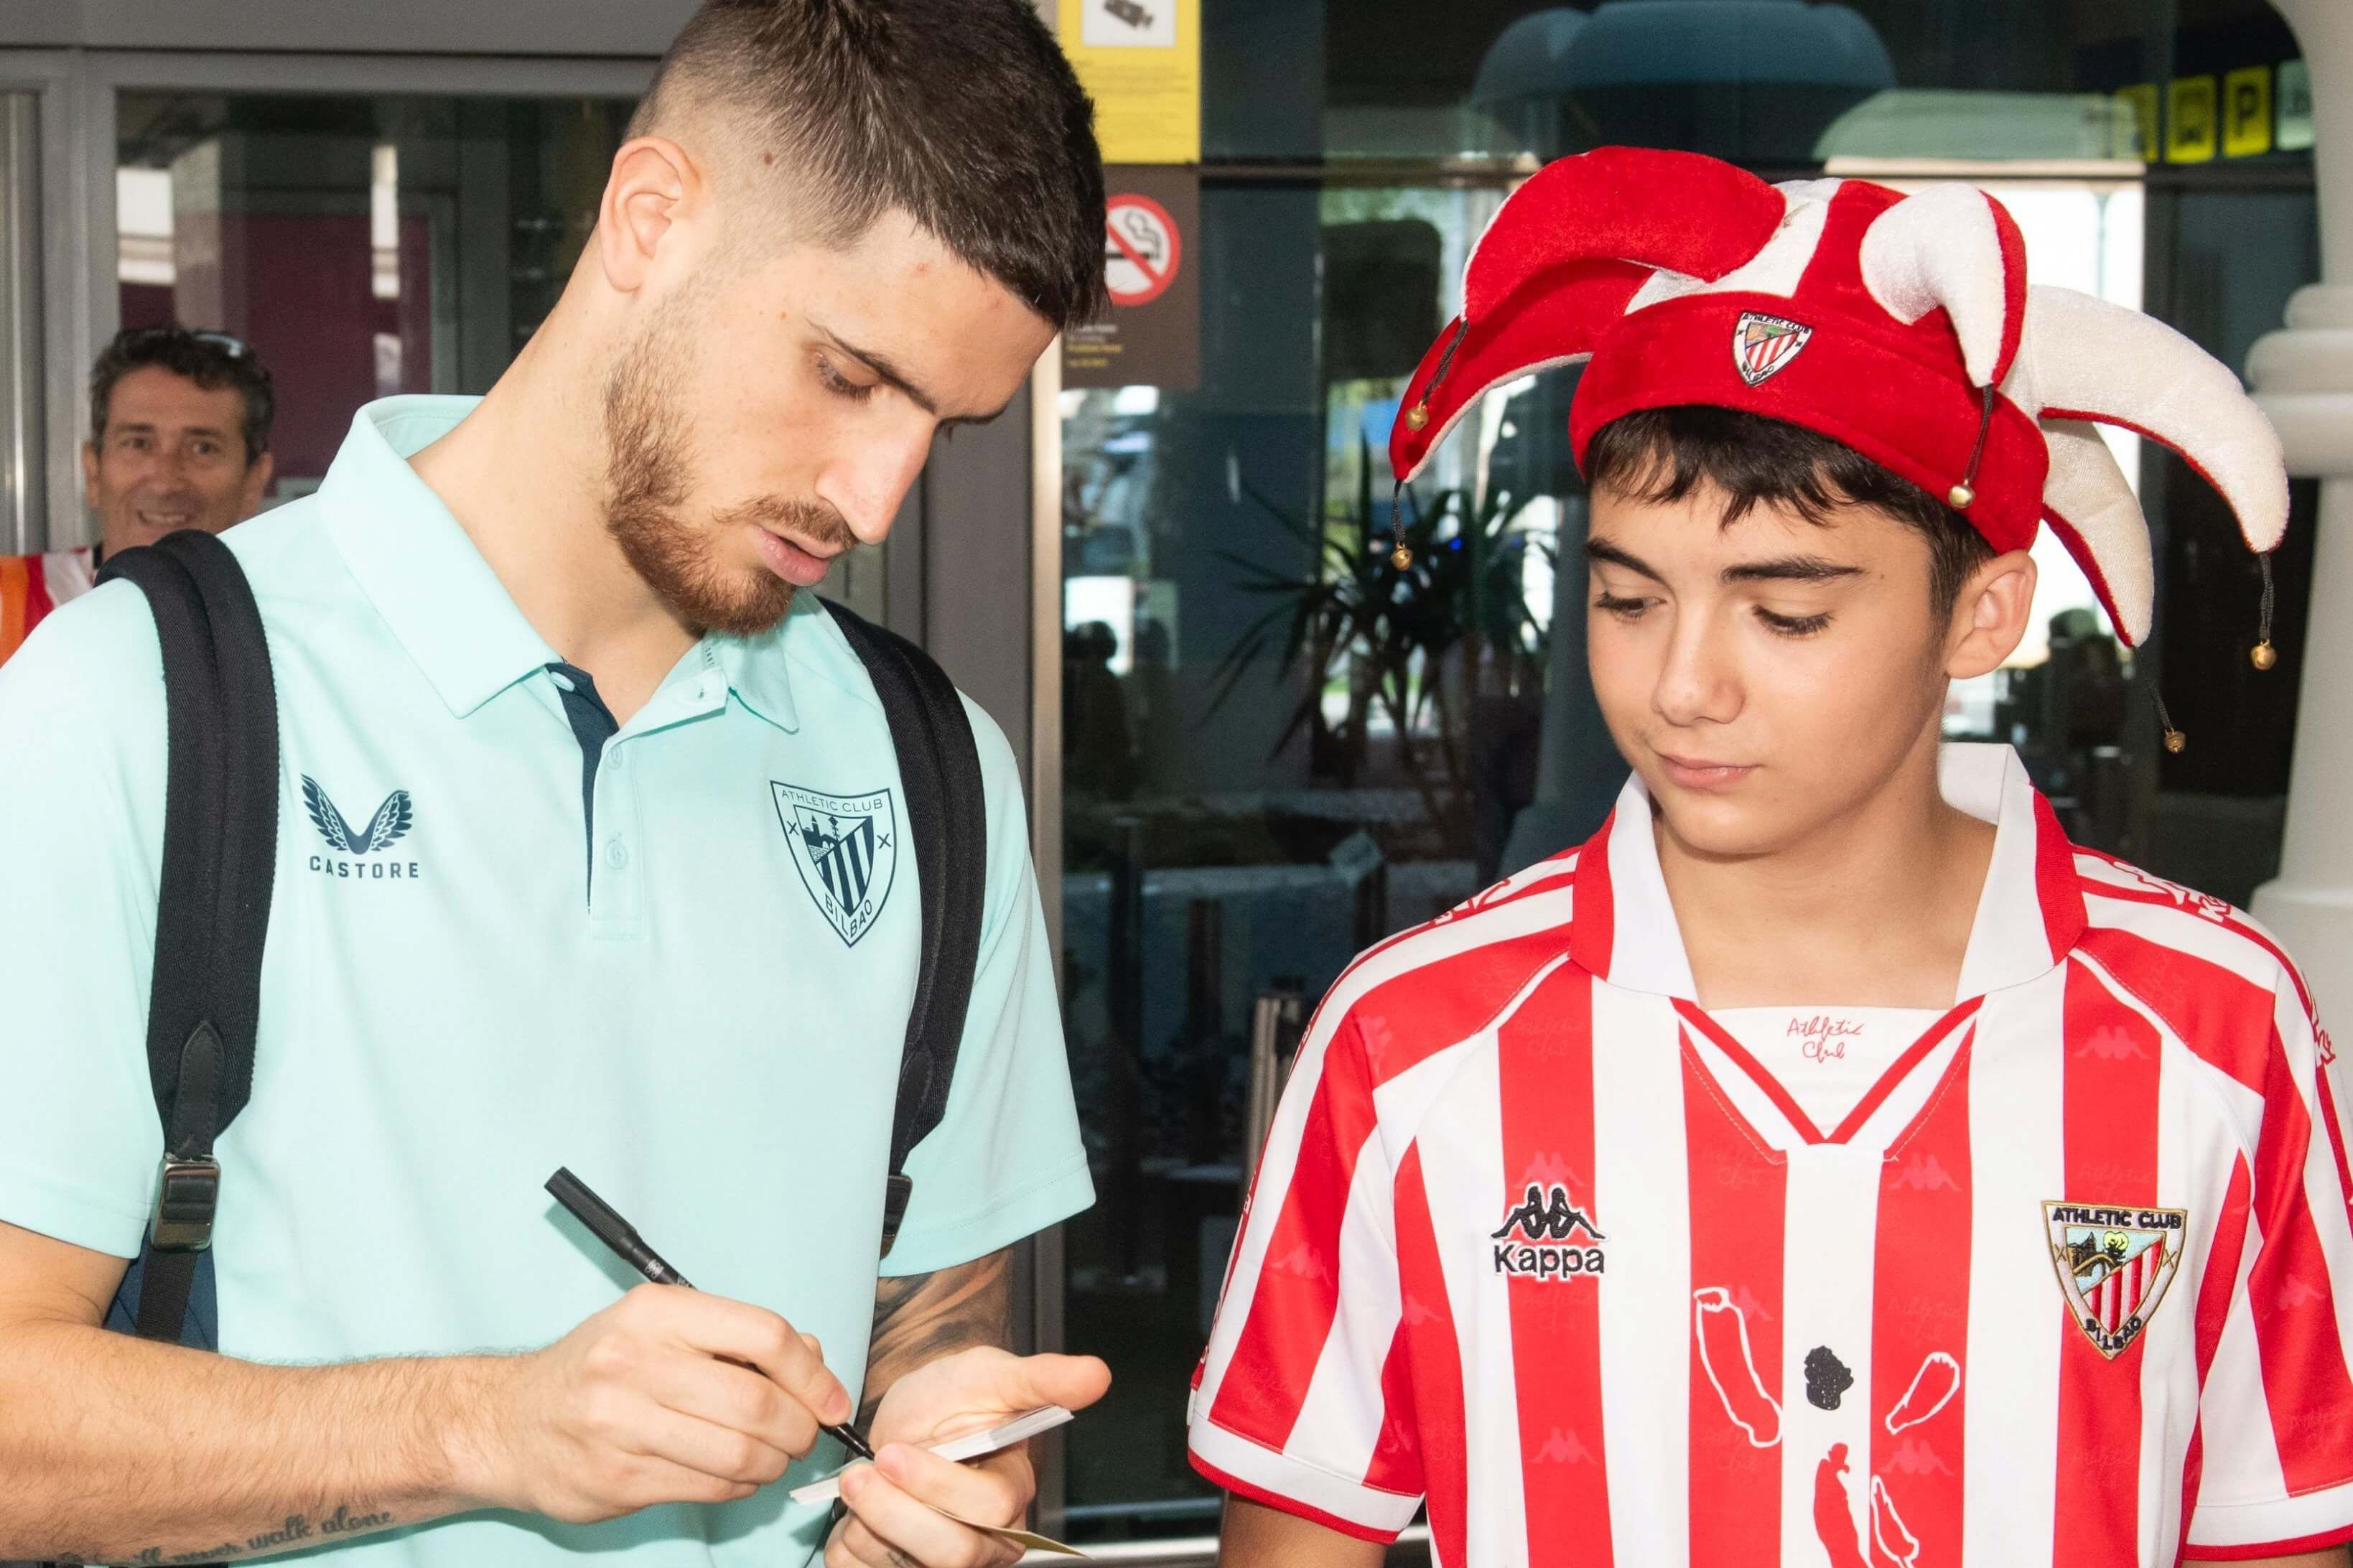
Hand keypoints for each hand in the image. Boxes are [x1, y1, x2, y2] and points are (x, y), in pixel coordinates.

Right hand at [464, 1283, 854, 1523]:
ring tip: (771, 1457)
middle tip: (804, 1436)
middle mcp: (635, 1362)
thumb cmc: (600, 1368)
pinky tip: (734, 1474)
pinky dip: (739, 1485)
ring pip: (739, 1454)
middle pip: (757, 1403)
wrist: (508, 1421)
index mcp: (657, 1312)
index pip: (763, 1335)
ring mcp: (620, 1424)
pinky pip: (709, 1487)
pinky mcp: (616, 1478)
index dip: (812, 1374)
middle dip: (799, 1428)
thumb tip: (814, 1361)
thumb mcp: (662, 1327)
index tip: (832, 1401)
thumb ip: (737, 1338)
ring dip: (773, 1463)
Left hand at [825, 1348, 1111, 1567]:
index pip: (990, 1509)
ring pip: (908, 1567)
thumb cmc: (955, 1396)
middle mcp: (989, 1538)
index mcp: (1013, 1492)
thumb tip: (1097, 1373)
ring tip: (856, 1482)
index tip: (892, 1451)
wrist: (912, 1419)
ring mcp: (948, 1560)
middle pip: (952, 1552)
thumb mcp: (991, 1374)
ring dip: (869, 1523)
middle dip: (896, 1511)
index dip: (938, 1485)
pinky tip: (855, 1513)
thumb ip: (1042, 1378)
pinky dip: (850, 1545)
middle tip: (860, 1472)